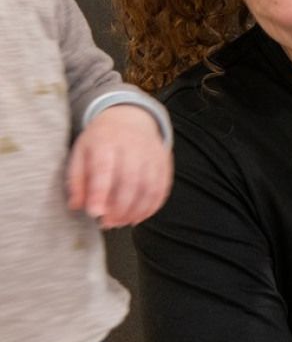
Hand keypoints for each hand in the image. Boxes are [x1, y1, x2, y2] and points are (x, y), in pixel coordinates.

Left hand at [67, 104, 172, 227]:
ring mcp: (152, 154)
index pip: (104, 169)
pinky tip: (140, 216)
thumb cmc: (101, 140)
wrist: (130, 118)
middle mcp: (132, 146)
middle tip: (108, 223)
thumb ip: (77, 179)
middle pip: (130, 181)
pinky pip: (162, 188)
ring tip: (123, 222)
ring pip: (149, 187)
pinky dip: (152, 207)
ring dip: (137, 210)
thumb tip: (77, 206)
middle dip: (120, 207)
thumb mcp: (81, 152)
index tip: (94, 213)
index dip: (99, 193)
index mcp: (105, 141)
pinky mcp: (164, 162)